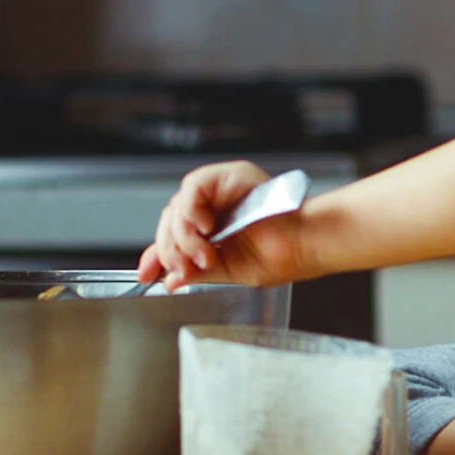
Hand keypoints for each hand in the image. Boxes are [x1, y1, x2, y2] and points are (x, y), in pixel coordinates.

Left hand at [136, 160, 308, 290]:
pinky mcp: (227, 175)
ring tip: (205, 255)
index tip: (147, 275)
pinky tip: (205, 228)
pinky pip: (193, 187)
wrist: (307, 245)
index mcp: (215, 227)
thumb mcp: (228, 270)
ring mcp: (220, 188)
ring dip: (183, 236)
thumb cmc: (282, 257)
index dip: (156, 254)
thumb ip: (196, 271)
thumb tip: (170, 280)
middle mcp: (214, 205)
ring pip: (177, 206)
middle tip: (183, 270)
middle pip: (170, 221)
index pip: (173, 235)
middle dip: (170, 250)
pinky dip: (191, 210)